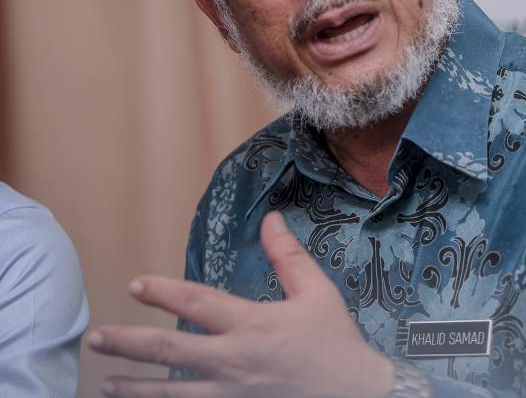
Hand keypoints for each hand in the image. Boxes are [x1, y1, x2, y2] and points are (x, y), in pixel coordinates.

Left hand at [88, 211, 394, 397]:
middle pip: (170, 352)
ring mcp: (231, 394)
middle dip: (129, 344)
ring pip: (170, 394)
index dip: (164, 293)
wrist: (355, 394)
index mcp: (253, 325)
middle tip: (97, 339)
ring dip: (134, 387)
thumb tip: (271, 219)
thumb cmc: (335, 342)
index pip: (199, 304)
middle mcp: (235, 361)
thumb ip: (289, 257)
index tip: (136, 284)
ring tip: (106, 382)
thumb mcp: (318, 293)